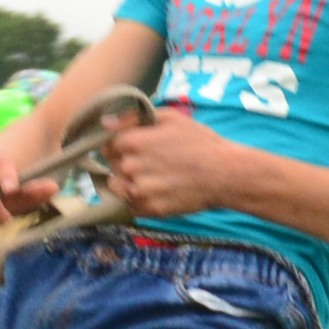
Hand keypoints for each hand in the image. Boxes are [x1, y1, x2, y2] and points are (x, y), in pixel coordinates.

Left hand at [88, 105, 249, 219]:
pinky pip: (131, 205)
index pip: (106, 145)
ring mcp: (137, 191)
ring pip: (118, 187)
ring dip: (128, 183)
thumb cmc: (199, 141)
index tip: (135, 147)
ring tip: (153, 178)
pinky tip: (159, 190)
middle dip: (124, 163)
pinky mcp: (147, 210)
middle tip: (151, 162)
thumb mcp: (169, 118)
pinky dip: (139, 199)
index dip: (120, 145)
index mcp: (131, 142)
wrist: (223, 174)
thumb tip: (105, 123)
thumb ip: (132, 118)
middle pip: (112, 166)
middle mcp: (129, 168)